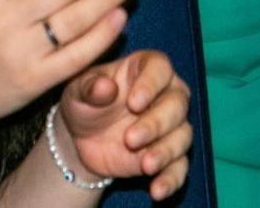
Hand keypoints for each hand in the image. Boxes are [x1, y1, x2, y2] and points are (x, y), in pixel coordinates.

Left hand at [58, 49, 194, 198]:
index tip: (133, 102)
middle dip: (157, 123)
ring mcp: (170, 126)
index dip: (151, 84)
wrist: (81, 138)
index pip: (160, 68)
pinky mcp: (168, 155)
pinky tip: (157, 191)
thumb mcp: (78, 91)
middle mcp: (165, 93)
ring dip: (166, 151)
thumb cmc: (84, 102)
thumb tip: (106, 87)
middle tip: (131, 139)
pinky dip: (171, 180)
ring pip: (182, 135)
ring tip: (146, 165)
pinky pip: (179, 167)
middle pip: (177, 103)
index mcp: (145, 68)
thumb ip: (90, 87)